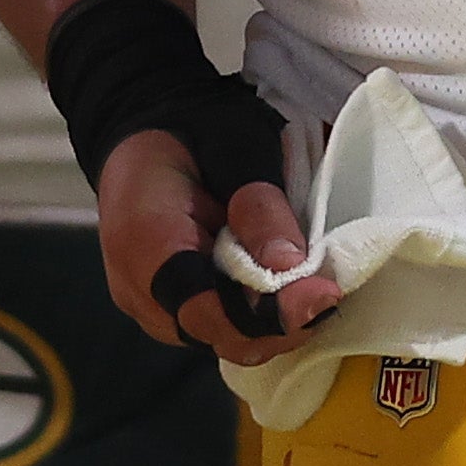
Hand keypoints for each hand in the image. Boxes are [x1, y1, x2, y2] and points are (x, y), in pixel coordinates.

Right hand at [98, 128, 337, 366]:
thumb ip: (260, 206)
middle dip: (281, 320)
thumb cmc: (191, 128)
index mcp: (145, 240)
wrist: (142, 130)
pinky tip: (276, 283)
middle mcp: (138, 289)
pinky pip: (214, 326)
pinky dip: (251, 312)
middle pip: (219, 334)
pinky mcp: (161, 311)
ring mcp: (147, 306)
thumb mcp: (235, 146)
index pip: (205, 308)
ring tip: (304, 282)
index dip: (270, 314)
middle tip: (327, 287)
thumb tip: (293, 267)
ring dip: (270, 319)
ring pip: (221, 337)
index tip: (324, 297)